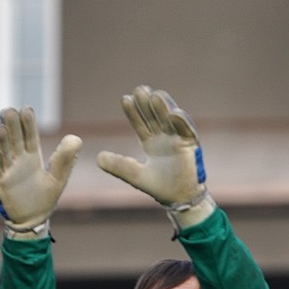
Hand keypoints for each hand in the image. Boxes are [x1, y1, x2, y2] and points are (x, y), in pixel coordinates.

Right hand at [0, 107, 81, 231]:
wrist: (33, 221)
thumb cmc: (44, 199)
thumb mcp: (58, 179)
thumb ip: (65, 160)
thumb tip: (77, 138)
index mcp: (30, 154)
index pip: (28, 133)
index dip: (27, 122)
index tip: (27, 110)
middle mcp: (16, 158)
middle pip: (10, 136)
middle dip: (8, 123)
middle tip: (9, 112)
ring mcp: (5, 169)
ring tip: (0, 129)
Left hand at [97, 85, 209, 211]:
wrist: (179, 198)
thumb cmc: (159, 186)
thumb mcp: (134, 175)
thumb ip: (118, 166)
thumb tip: (98, 158)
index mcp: (151, 142)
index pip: (140, 123)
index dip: (133, 112)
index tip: (125, 99)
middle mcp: (164, 137)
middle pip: (154, 116)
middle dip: (147, 104)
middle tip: (139, 89)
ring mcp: (177, 139)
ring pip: (170, 118)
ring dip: (163, 107)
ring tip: (155, 95)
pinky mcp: (190, 144)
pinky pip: (186, 130)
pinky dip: (181, 122)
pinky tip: (173, 114)